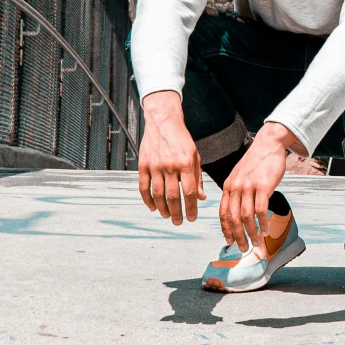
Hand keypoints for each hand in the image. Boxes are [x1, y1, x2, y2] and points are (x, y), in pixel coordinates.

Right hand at [137, 92, 204, 225]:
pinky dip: (147, 200)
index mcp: (186, 163)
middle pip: (173, 197)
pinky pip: (143, 187)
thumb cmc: (181, 140)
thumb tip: (201, 198)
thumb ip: (197, 178)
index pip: (189, 192)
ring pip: (157, 195)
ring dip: (162, 209)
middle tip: (178, 222)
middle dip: (176, 213)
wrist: (163, 122)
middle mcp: (170, 165)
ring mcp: (155, 166)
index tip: (192, 218)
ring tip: (167, 216)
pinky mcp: (143, 165)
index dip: (191, 208)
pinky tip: (153, 208)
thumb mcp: (195, 156)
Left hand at [220, 120, 303, 248]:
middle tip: (243, 248)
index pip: (223, 212)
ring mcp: (248, 186)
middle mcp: (235, 187)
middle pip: (233, 218)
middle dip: (237, 236)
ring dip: (251, 233)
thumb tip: (238, 212)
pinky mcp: (262, 185)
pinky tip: (266, 230)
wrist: (268, 144)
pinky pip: (260, 209)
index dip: (225, 229)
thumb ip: (237, 191)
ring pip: (246, 216)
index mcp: (228, 186)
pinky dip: (262, 222)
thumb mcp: (240, 175)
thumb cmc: (256, 162)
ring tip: (256, 243)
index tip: (229, 241)